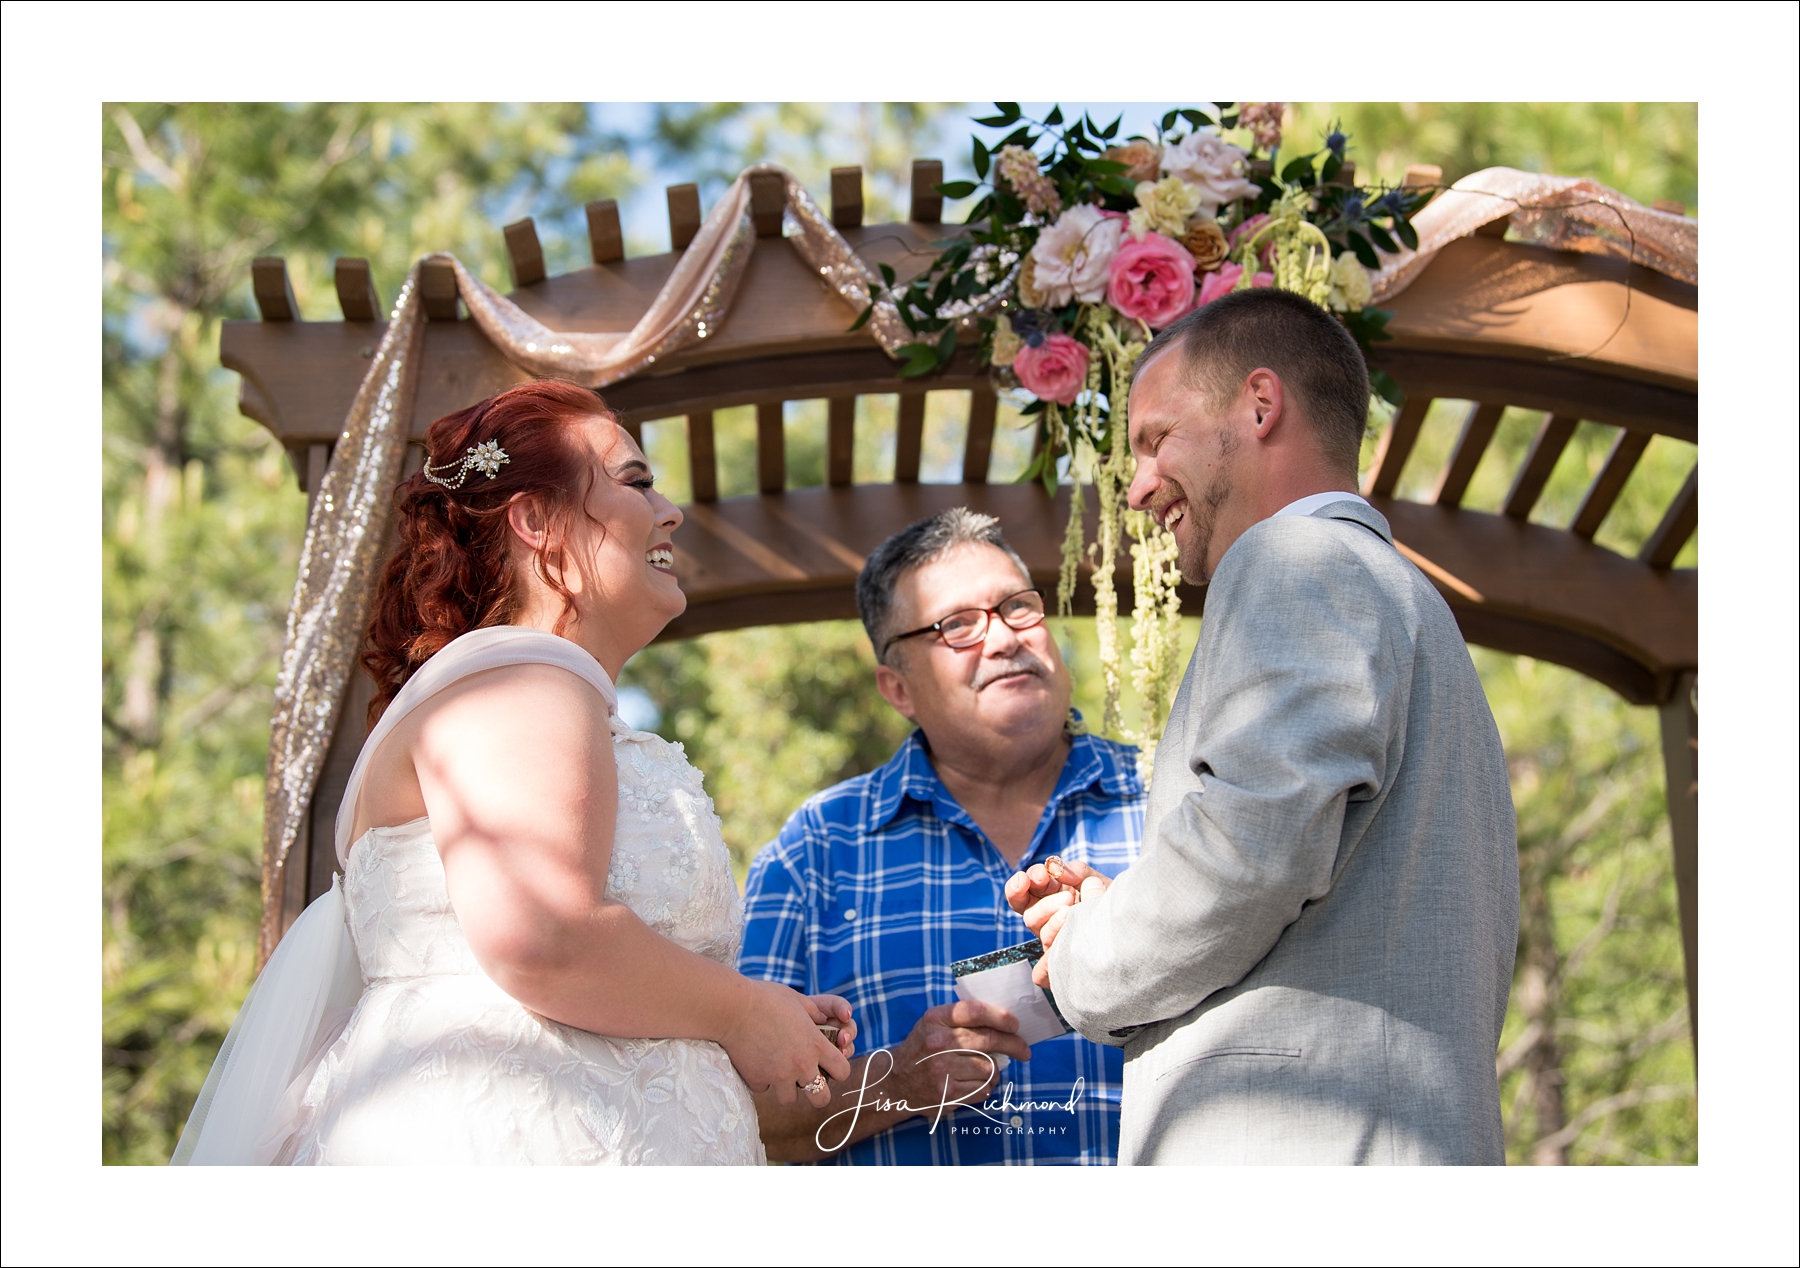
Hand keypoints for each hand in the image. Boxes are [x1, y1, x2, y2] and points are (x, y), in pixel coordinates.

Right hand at [720, 979, 853, 1108]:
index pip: (842, 1071)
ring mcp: (778, 1076)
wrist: (734, 1008)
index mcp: (816, 1045)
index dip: (839, 1070)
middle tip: (809, 1082)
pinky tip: (757, 1064)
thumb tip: (823, 1020)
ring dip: (787, 1088)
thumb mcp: (798, 1000)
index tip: (831, 1066)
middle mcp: (801, 1065)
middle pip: (821, 1099)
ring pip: (790, 1099)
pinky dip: (762, 1079)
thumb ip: (815, 1014)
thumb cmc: (767, 998)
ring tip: (780, 1073)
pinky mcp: (757, 1080)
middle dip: (818, 1093)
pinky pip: (764, 1087)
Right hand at [888, 1000, 1031, 1108]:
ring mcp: (942, 1069)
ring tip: (985, 1070)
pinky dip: (985, 1086)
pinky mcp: (947, 1093)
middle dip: (1013, 1045)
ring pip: (989, 1067)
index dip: (1000, 1016)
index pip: (975, 1011)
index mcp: (935, 1019)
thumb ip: (963, 1019)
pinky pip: (983, 1088)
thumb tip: (1004, 1023)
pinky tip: (973, 1083)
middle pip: (989, 1040)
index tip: (1015, 1024)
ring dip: (994, 1070)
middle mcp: (937, 1042)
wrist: (896, 1082)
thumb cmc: (923, 1049)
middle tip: (1024, 1051)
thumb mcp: (934, 1023)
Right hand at [1005, 857, 1111, 986]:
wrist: (1136, 921)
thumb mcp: (1094, 879)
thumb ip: (1075, 870)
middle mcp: (1049, 924)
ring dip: (1055, 923)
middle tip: (1068, 896)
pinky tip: (1061, 951)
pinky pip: (1043, 973)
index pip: (1019, 896)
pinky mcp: (1066, 967)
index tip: (1038, 876)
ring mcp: (1057, 946)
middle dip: (1046, 904)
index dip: (1020, 886)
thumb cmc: (1110, 898)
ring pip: (1043, 938)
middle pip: (1030, 917)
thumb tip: (1054, 868)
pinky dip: (1047, 965)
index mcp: (1047, 900)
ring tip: (1075, 912)